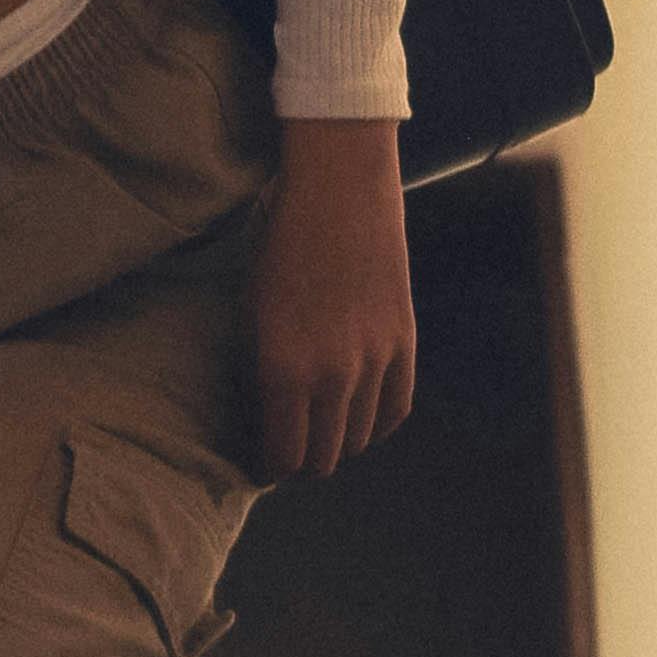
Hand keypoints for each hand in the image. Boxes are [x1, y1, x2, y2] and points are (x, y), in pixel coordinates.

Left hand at [250, 113, 420, 480]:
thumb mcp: (252, 310)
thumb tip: (265, 413)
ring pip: (361, 437)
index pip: (283, 454)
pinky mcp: (404, 342)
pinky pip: (396, 408)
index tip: (262, 466)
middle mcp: (334, 375)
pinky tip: (362, 422)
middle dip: (303, 463)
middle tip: (289, 455)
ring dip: (340, 445)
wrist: (339, 188)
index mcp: (284, 370)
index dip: (271, 468)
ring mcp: (375, 361)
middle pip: (324, 457)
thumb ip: (259, 370)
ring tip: (323, 438)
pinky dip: (377, 424)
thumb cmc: (280, 241)